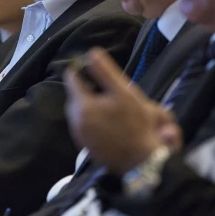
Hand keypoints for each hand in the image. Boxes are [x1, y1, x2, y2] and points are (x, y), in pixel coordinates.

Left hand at [64, 48, 182, 174]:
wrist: (142, 162)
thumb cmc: (136, 125)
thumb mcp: (124, 92)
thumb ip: (105, 71)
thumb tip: (91, 53)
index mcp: (81, 105)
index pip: (71, 78)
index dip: (83, 70)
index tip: (97, 70)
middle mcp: (75, 121)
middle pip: (75, 96)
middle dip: (89, 90)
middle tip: (109, 90)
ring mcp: (80, 137)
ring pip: (80, 112)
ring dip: (92, 105)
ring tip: (112, 106)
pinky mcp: (87, 148)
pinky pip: (85, 127)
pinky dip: (94, 121)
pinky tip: (111, 122)